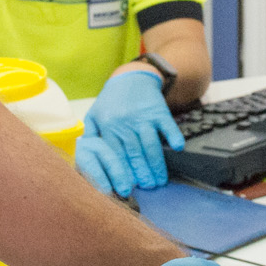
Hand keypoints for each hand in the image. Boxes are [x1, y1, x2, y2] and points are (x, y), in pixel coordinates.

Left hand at [76, 69, 184, 196]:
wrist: (132, 77)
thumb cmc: (112, 100)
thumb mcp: (95, 113)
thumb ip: (91, 134)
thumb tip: (87, 156)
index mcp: (107, 125)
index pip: (115, 155)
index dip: (121, 172)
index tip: (126, 188)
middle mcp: (124, 122)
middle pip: (134, 153)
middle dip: (141, 173)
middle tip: (148, 188)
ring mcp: (142, 116)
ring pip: (150, 144)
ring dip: (156, 164)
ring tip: (160, 180)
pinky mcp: (158, 110)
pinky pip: (167, 125)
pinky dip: (173, 136)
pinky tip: (177, 148)